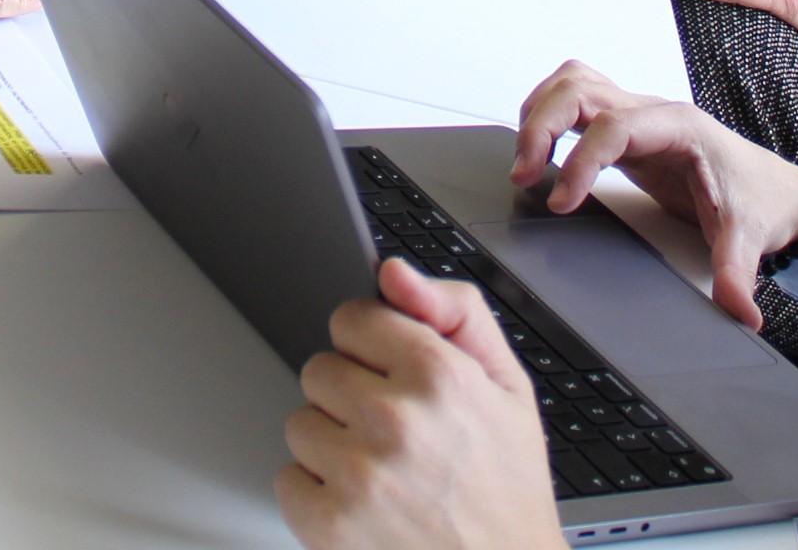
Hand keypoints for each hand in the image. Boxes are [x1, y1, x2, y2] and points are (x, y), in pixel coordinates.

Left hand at [275, 259, 560, 549]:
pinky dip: (316, 496)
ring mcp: (360, 474)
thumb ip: (456, 313)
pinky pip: (287, 480)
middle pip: (318, 370)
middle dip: (348, 397)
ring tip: (383, 473)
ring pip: (298, 424)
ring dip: (330, 447)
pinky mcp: (330, 525)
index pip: (352, 318)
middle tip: (394, 434)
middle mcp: (396, 420)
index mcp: (440, 375)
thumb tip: (393, 273)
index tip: (390, 374)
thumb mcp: (510, 389)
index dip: (370, 347)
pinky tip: (363, 506)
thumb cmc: (508, 491)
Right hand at [512, 61, 797, 330]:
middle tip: (524, 176)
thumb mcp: (748, 237)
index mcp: (679, 129)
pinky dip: (548, 117)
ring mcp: (637, 118)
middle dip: (541, 127)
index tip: (561, 202)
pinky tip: (541, 152)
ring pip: (572, 85)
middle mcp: (653, 114)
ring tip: (525, 162)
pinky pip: (576, 102)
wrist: (774, 189)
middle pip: (579, 90)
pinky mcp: (625, 132)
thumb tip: (737, 310)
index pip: (613, 127)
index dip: (579, 162)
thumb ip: (737, 273)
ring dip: (539, 114)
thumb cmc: (759, 199)